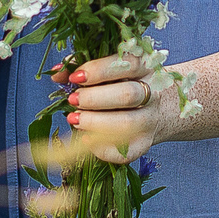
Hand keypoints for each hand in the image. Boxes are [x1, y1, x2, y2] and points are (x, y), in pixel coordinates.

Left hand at [51, 53, 183, 164]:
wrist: (160, 109)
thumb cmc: (126, 84)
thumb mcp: (112, 70)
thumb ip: (84, 66)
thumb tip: (58, 72)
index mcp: (145, 68)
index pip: (127, 65)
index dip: (99, 70)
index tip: (75, 78)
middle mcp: (152, 94)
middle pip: (128, 95)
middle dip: (95, 98)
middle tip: (73, 100)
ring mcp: (150, 121)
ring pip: (127, 124)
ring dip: (96, 123)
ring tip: (74, 119)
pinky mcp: (144, 144)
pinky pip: (126, 152)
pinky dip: (103, 149)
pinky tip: (86, 140)